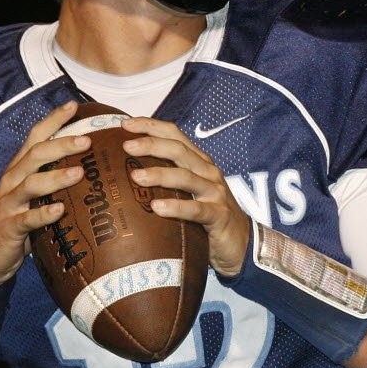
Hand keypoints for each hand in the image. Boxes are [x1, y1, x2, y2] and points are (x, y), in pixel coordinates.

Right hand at [0, 101, 90, 285]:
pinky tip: (59, 211)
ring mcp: (8, 204)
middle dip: (61, 144)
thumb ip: (52, 182)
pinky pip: (27, 218)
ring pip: (31, 183)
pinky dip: (43, 214)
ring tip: (79, 173)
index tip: (74, 105)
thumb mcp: (32, 198)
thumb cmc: (16, 225)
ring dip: (56, 177)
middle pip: (35, 155)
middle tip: (87, 140)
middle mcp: (11, 181)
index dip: (53, 120)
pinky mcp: (8, 227)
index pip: (35, 138)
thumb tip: (89, 169)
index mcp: (18, 170)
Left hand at [121, 117, 249, 276]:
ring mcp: (215, 193)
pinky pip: (195, 210)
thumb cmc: (207, 216)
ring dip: (159, 174)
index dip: (151, 126)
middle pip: (179, 150)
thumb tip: (125, 173)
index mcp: (199, 162)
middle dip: (151, 144)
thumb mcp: (187, 193)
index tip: (125, 124)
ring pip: (186, 177)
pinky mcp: (219, 216)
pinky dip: (176, 207)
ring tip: (135, 176)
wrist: (242, 243)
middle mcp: (207, 172)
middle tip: (126, 146)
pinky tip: (156, 208)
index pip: (175, 135)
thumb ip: (166, 180)